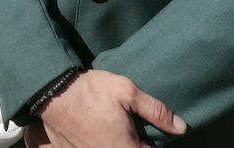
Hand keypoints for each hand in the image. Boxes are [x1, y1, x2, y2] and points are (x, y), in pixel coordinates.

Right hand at [27, 70, 184, 147]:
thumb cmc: (90, 90)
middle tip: (131, 129)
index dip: (153, 145)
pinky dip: (95, 144)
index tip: (151, 136)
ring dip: (115, 144)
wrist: (52, 91)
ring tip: (112, 130)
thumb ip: (156, 111)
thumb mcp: (127, 92)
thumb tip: (181, 128)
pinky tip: (95, 133)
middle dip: (134, 144)